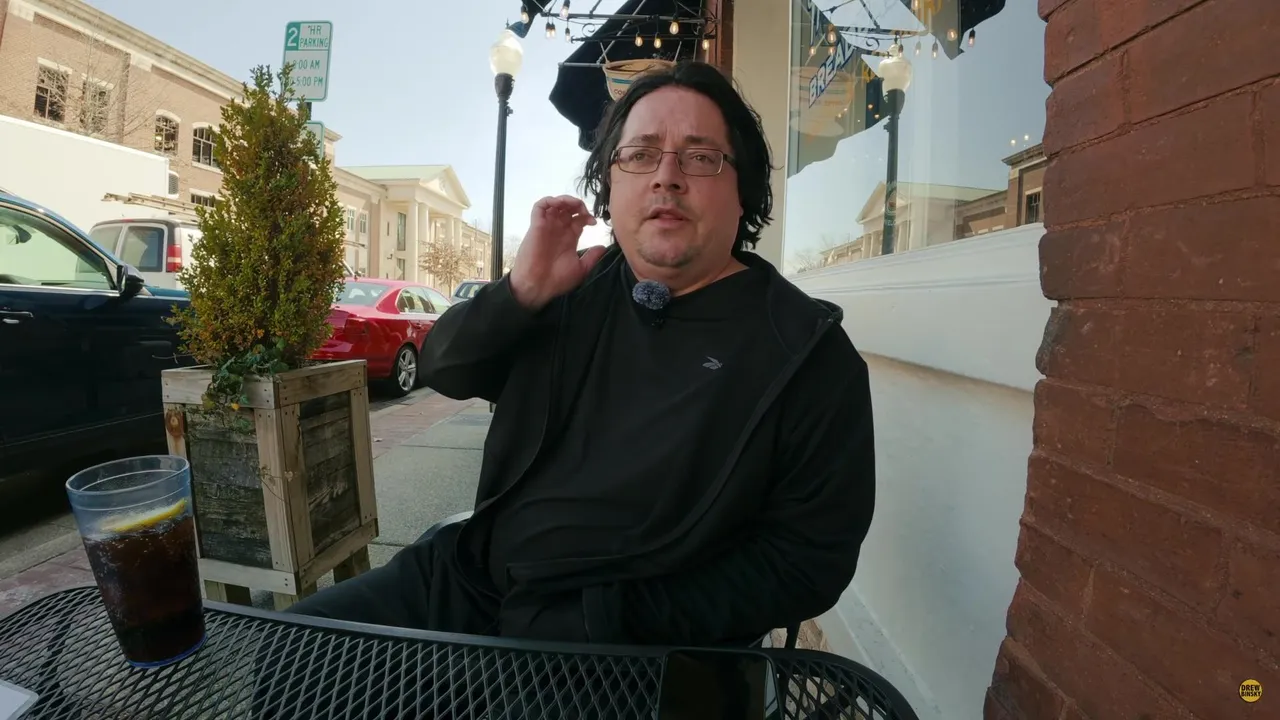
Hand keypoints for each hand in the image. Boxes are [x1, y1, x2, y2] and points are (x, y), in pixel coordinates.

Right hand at [509, 196, 607, 310]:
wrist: (538, 286)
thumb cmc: (557, 280)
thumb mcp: (581, 268)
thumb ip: (592, 257)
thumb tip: (603, 247)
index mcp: (568, 238)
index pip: (578, 219)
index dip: (587, 216)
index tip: (594, 222)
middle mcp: (558, 229)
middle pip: (568, 209)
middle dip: (578, 206)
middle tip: (585, 211)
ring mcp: (547, 226)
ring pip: (555, 204)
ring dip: (566, 200)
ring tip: (574, 205)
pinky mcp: (536, 225)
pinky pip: (540, 206)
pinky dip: (550, 200)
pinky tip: (560, 204)